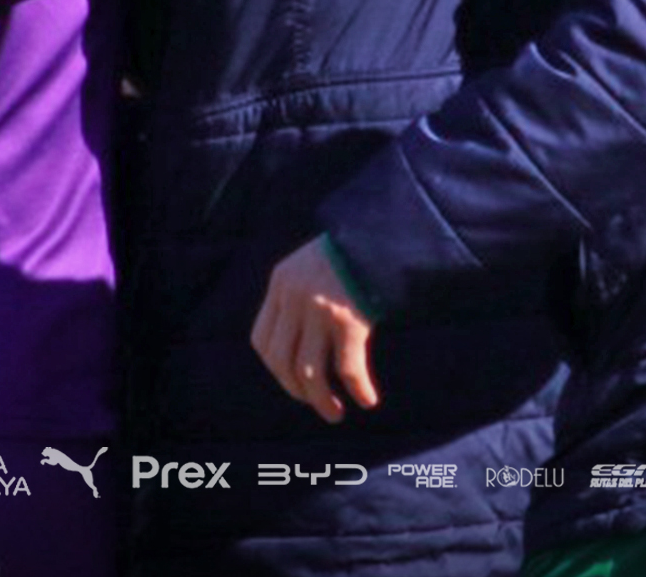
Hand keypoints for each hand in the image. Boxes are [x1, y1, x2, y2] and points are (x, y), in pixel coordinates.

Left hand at [251, 236, 379, 422]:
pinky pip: (347, 369)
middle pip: (280, 361)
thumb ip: (300, 296)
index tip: (293, 379)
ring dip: (320, 401)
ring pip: (309, 372)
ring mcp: (320, 309)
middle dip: (296, 390)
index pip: (261, 339)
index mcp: (281, 282)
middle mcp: (295, 297)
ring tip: (335, 414)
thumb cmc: (354, 252)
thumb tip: (300, 342)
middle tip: (316, 403)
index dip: (275, 368)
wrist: (384, 231)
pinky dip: (357, 390)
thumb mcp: (312, 265)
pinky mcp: (350, 320)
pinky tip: (368, 400)